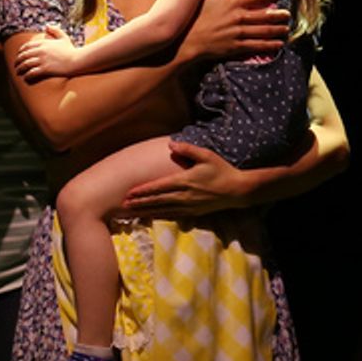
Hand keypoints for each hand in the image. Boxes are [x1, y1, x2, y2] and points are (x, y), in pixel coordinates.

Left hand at [15, 24, 76, 80]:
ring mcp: (42, 60)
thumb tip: (46, 26)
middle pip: (24, 55)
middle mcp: (41, 51)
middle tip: (15, 65)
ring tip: (18, 72)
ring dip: (20, 68)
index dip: (20, 51)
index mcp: (43, 43)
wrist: (77, 60)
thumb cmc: (71, 50)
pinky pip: (32, 72)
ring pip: (26, 64)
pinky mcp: (45, 69)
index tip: (18, 55)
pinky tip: (26, 77)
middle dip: (17, 60)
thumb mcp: (63, 37)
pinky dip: (27, 75)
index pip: (27, 46)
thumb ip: (55, 30)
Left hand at [119, 140, 248, 217]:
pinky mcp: (193, 213)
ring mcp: (188, 206)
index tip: (130, 193)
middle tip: (124, 205)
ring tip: (133, 212)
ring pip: (163, 209)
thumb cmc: (222, 170)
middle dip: (140, 202)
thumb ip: (188, 149)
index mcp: (185, 181)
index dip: (143, 190)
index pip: (159, 187)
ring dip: (147, 210)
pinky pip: (173, 215)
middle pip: (157, 200)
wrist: (237, 190)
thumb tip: (170, 144)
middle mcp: (184, 196)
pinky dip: (160, 216)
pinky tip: (151, 217)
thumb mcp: (206, 155)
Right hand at [181, 0, 288, 63]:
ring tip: (286, 28)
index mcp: (232, 3)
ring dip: (278, 29)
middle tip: (288, 14)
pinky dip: (270, 44)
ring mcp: (239, 33)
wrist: (186, 42)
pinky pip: (258, 46)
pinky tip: (278, 44)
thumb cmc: (193, 19)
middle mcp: (238, 17)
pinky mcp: (236, 47)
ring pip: (264, 31)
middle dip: (279, 15)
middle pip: (265, 14)